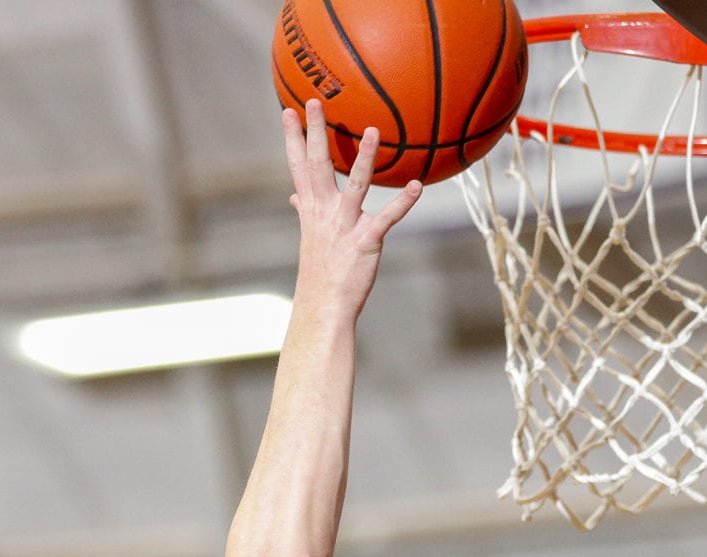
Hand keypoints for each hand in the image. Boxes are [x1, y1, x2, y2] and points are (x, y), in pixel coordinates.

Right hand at [281, 100, 421, 316]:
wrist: (324, 305)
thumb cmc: (320, 271)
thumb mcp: (310, 235)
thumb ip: (305, 211)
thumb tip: (294, 197)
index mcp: (312, 209)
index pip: (298, 165)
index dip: (293, 137)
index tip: (288, 109)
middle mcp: (325, 212)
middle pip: (318, 165)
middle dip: (316, 132)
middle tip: (313, 101)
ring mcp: (345, 226)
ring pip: (356, 185)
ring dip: (364, 158)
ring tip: (373, 130)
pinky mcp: (366, 241)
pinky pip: (388, 218)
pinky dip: (403, 202)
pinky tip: (418, 186)